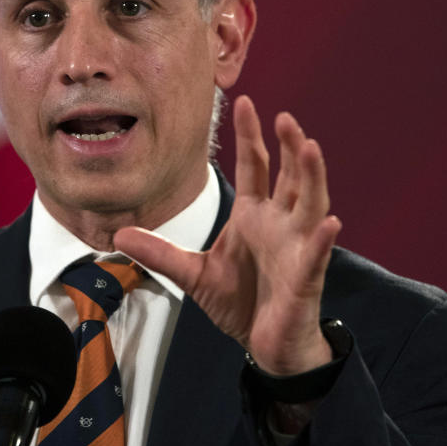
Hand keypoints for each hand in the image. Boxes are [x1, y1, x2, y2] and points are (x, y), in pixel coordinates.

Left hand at [114, 95, 340, 375]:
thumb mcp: (191, 273)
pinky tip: (328, 221)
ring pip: (310, 203)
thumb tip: (118, 236)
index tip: (245, 101)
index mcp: (254, 216)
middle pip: (289, 175)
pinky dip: (322, 237)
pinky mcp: (305, 276)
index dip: (251, 135)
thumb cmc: (239, 302)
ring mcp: (296, 246)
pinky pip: (316, 253)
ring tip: (309, 147)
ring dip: (312, 175)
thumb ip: (159, 252)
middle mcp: (279, 223)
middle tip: (283, 117)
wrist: (264, 344)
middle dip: (288, 145)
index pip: (256, 166)